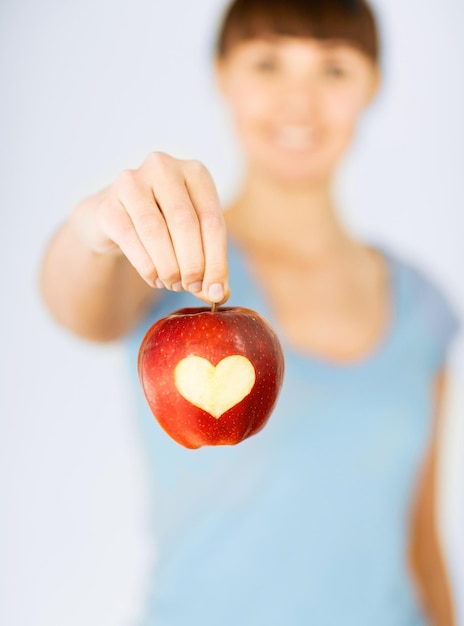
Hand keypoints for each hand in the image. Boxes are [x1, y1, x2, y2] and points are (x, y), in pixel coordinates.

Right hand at [72, 152, 228, 303]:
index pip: (213, 221)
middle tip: (191, 287)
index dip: (216, 261)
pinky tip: (155, 278)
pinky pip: (131, 239)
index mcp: (195, 172)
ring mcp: (131, 182)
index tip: (216, 291)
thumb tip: (219, 294)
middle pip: (186, 223)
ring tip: (173, 284)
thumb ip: (208, 264)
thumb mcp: (192, 239)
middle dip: (192, 264)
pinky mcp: (107, 204)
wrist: (113, 218)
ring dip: (169, 267)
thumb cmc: (163, 226)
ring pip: (156, 231)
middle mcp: (163, 167)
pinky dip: (147, 266)